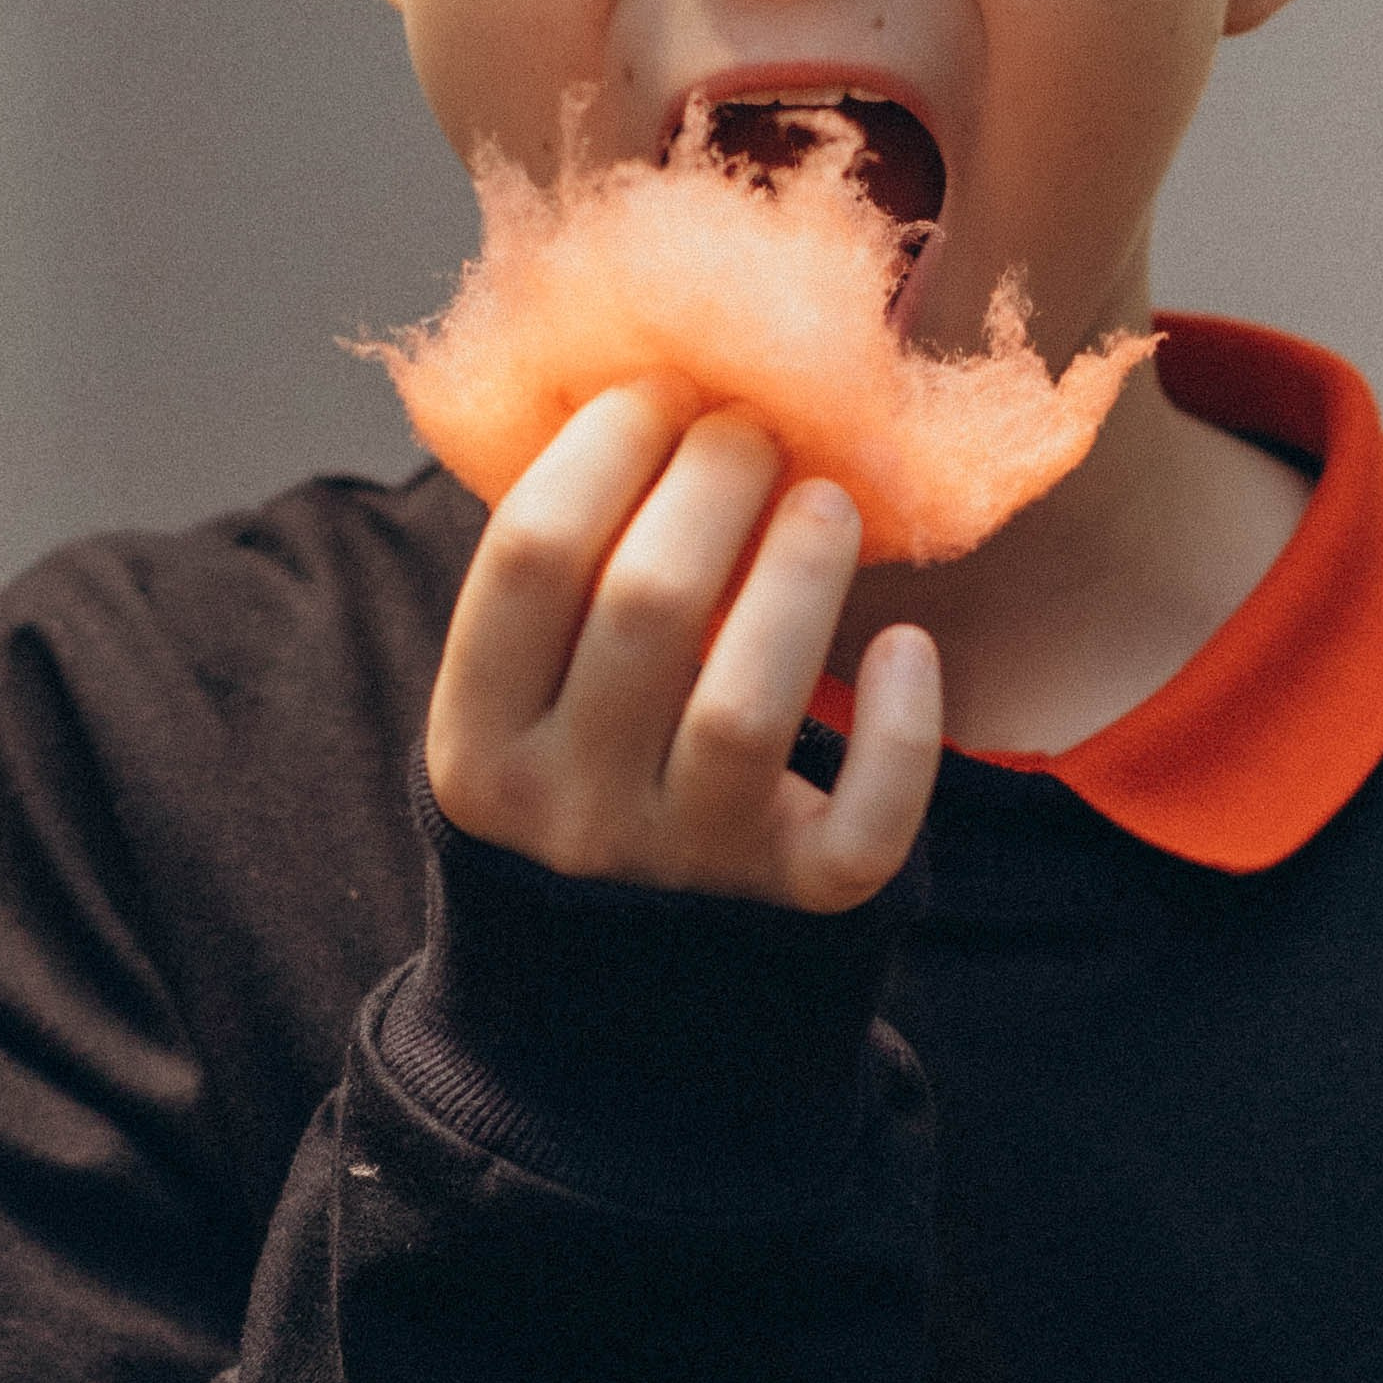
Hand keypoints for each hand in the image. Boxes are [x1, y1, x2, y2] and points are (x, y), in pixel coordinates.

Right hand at [424, 377, 943, 911]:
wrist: (622, 1006)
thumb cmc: (587, 773)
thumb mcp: (528, 699)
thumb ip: (562, 578)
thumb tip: (635, 376)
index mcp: (477, 744)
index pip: (531, 554)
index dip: (605, 444)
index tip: (662, 389)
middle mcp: (566, 814)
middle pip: (647, 603)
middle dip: (714, 479)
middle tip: (754, 426)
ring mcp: (682, 868)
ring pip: (748, 704)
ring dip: (799, 572)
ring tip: (826, 499)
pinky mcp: (796, 908)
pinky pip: (861, 823)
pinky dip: (900, 731)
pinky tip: (905, 645)